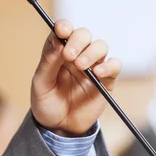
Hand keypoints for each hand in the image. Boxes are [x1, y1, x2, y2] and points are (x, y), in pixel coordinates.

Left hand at [31, 20, 121, 135]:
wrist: (59, 129)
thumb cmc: (47, 104)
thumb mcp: (41, 84)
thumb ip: (48, 62)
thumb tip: (57, 39)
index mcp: (59, 52)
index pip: (64, 30)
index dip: (64, 26)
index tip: (62, 31)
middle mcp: (77, 55)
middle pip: (84, 34)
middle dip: (77, 41)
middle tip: (69, 56)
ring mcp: (93, 67)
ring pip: (100, 46)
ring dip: (91, 52)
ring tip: (81, 66)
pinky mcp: (106, 80)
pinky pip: (115, 65)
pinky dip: (109, 65)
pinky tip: (97, 73)